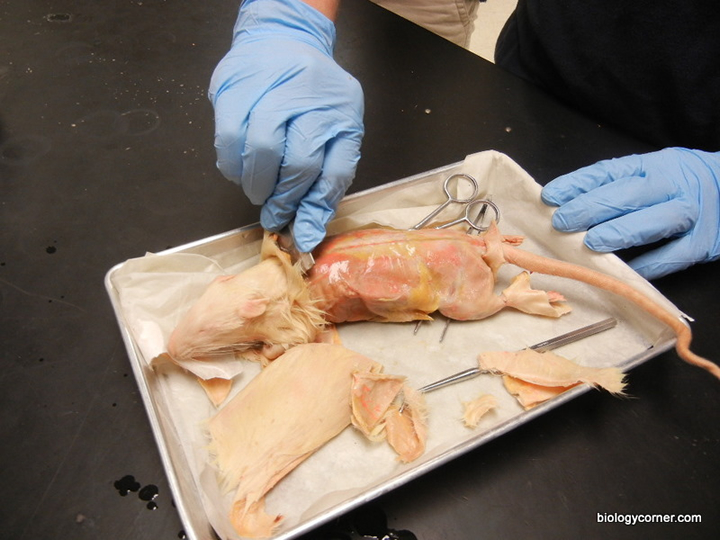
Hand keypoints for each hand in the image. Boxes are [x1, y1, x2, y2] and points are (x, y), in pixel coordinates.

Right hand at [209, 0, 363, 251]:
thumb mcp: (336, 133)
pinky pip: (229, 138)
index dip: (314, 208)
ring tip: (259, 190)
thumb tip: (306, 233)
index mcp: (341, 114)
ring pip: (261, 151)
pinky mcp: (234, 87)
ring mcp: (271, 89)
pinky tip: (240, 169)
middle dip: (283, 199)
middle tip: (275, 212)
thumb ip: (325, 184)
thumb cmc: (314, 97)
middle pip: (297, 164)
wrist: (285, 39)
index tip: (301, 234)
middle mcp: (310, 99)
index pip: (333, 171)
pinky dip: (233, 165)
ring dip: (257, 185)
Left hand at [541, 148, 719, 278]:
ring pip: (654, 222)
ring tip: (590, 243)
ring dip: (619, 233)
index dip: (578, 185)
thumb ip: (614, 187)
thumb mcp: (650, 174)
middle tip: (562, 223)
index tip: (550, 197)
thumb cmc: (681, 186)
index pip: (610, 172)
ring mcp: (691, 215)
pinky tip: (624, 270)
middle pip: (629, 195)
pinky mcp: (704, 244)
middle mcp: (673, 186)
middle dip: (591, 208)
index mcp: (653, 166)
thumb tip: (564, 205)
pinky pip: (673, 255)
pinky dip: (648, 264)